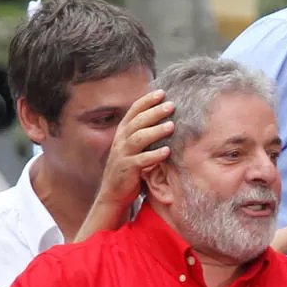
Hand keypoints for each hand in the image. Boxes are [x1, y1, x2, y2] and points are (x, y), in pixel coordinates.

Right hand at [97, 90, 174, 212]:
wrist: (114, 193)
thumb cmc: (129, 169)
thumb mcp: (134, 148)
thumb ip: (143, 135)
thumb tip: (163, 120)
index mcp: (123, 132)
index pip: (134, 111)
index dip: (147, 101)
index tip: (162, 92)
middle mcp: (121, 140)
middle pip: (138, 121)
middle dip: (154, 112)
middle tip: (171, 105)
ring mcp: (123, 154)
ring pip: (138, 138)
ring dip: (156, 131)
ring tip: (172, 126)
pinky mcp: (127, 170)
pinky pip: (141, 160)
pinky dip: (154, 155)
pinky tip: (167, 151)